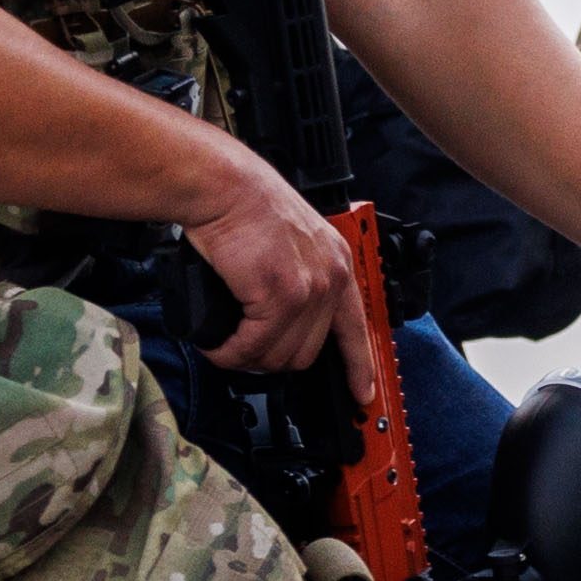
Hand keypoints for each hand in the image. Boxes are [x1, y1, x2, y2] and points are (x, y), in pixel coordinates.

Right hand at [184, 155, 382, 392]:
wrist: (225, 187)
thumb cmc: (247, 208)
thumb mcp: (292, 244)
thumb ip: (299, 278)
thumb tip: (282, 323)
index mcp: (339, 266)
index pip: (358, 330)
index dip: (360, 367)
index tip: (362, 393)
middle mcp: (331, 279)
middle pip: (307, 353)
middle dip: (271, 360)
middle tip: (245, 351)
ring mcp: (308, 289)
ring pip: (280, 356)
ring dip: (248, 359)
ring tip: (227, 347)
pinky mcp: (279, 295)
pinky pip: (253, 345)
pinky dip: (230, 353)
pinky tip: (218, 347)